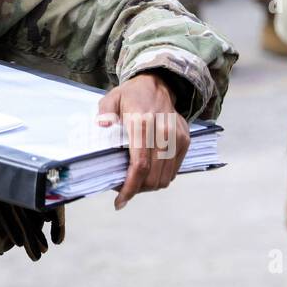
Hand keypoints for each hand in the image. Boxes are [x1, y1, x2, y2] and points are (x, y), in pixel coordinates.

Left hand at [96, 73, 190, 209]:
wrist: (158, 85)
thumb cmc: (130, 96)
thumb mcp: (111, 98)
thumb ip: (104, 112)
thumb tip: (102, 125)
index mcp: (142, 122)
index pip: (140, 164)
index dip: (130, 187)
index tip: (120, 201)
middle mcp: (163, 131)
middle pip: (153, 176)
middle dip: (137, 190)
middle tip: (123, 191)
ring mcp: (177, 137)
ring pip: (165, 177)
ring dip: (149, 186)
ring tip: (135, 183)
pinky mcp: (185, 140)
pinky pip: (174, 170)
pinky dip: (161, 177)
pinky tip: (148, 174)